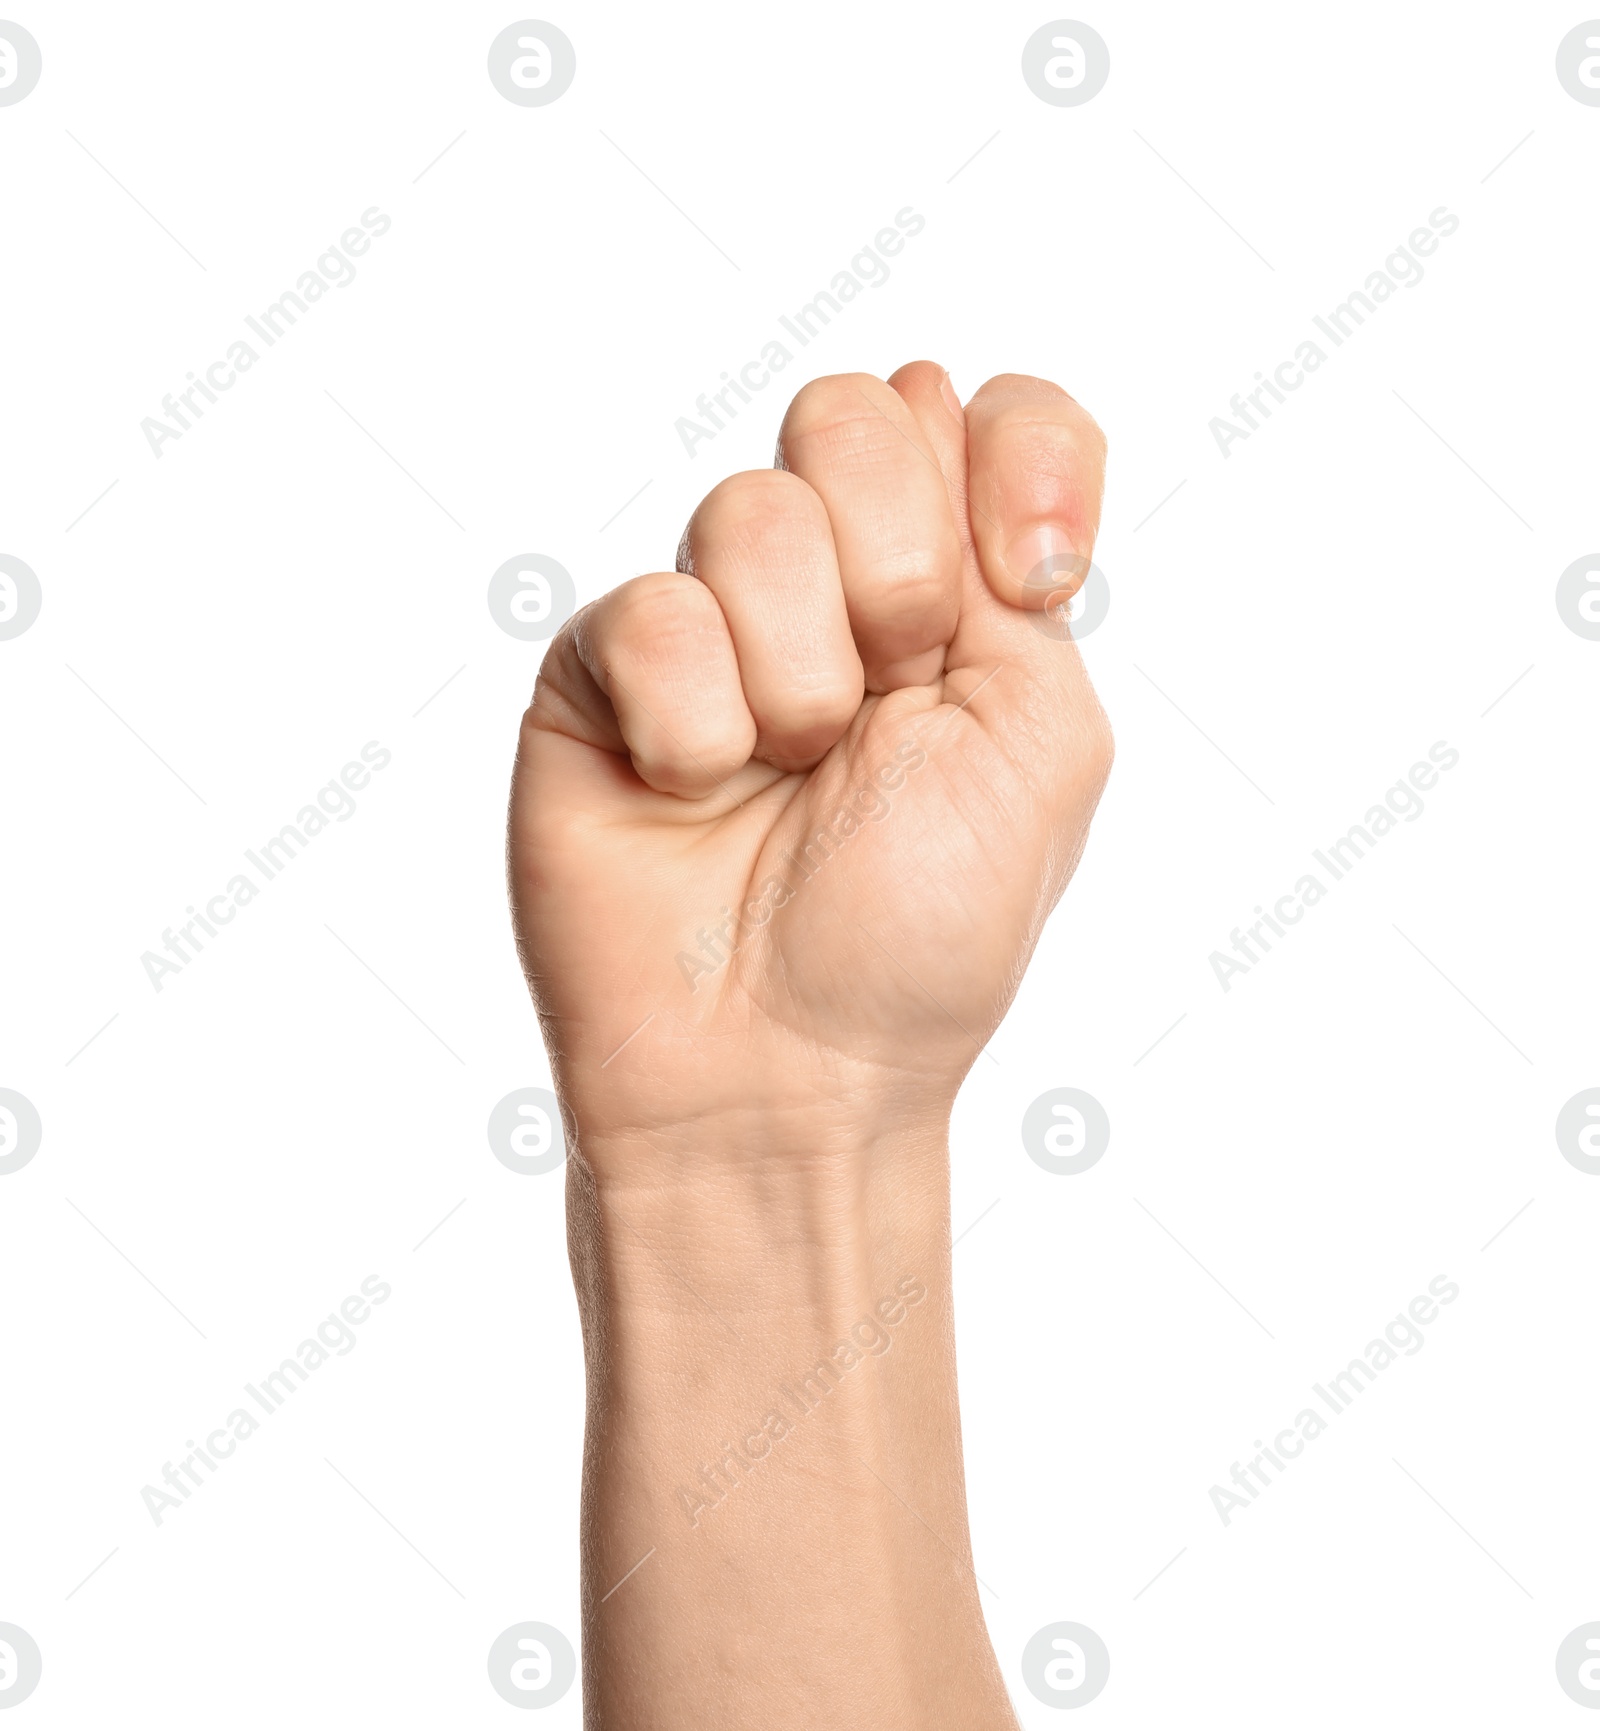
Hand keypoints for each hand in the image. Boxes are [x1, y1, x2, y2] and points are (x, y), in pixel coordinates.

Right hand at [509, 362, 1110, 1160]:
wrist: (783, 1070)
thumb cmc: (919, 934)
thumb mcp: (1045, 741)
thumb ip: (1014, 562)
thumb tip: (933, 390)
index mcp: (956, 596)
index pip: (988, 413)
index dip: (1018, 462)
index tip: (1027, 583)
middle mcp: (832, 585)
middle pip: (858, 414)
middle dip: (897, 575)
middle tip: (884, 708)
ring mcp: (710, 618)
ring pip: (752, 509)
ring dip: (800, 678)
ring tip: (787, 777)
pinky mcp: (600, 666)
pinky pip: (651, 612)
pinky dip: (696, 726)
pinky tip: (693, 792)